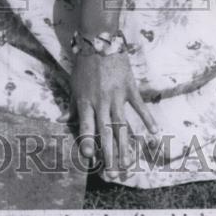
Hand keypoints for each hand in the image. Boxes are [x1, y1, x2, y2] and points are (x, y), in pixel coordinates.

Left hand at [71, 49, 157, 171]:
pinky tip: (154, 133)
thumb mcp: (74, 85)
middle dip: (109, 154)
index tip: (90, 158)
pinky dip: (147, 119)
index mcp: (86, 102)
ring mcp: (117, 96)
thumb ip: (71, 105)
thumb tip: (62, 120)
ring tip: (129, 164)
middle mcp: (102, 102)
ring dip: (126, 146)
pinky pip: (139, 107)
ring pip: (122, 125)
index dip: (88, 142)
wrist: (99, 42)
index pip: (87, 126)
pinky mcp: (130, 88)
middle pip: (106, 132)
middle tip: (112, 173)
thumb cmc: (84, 65)